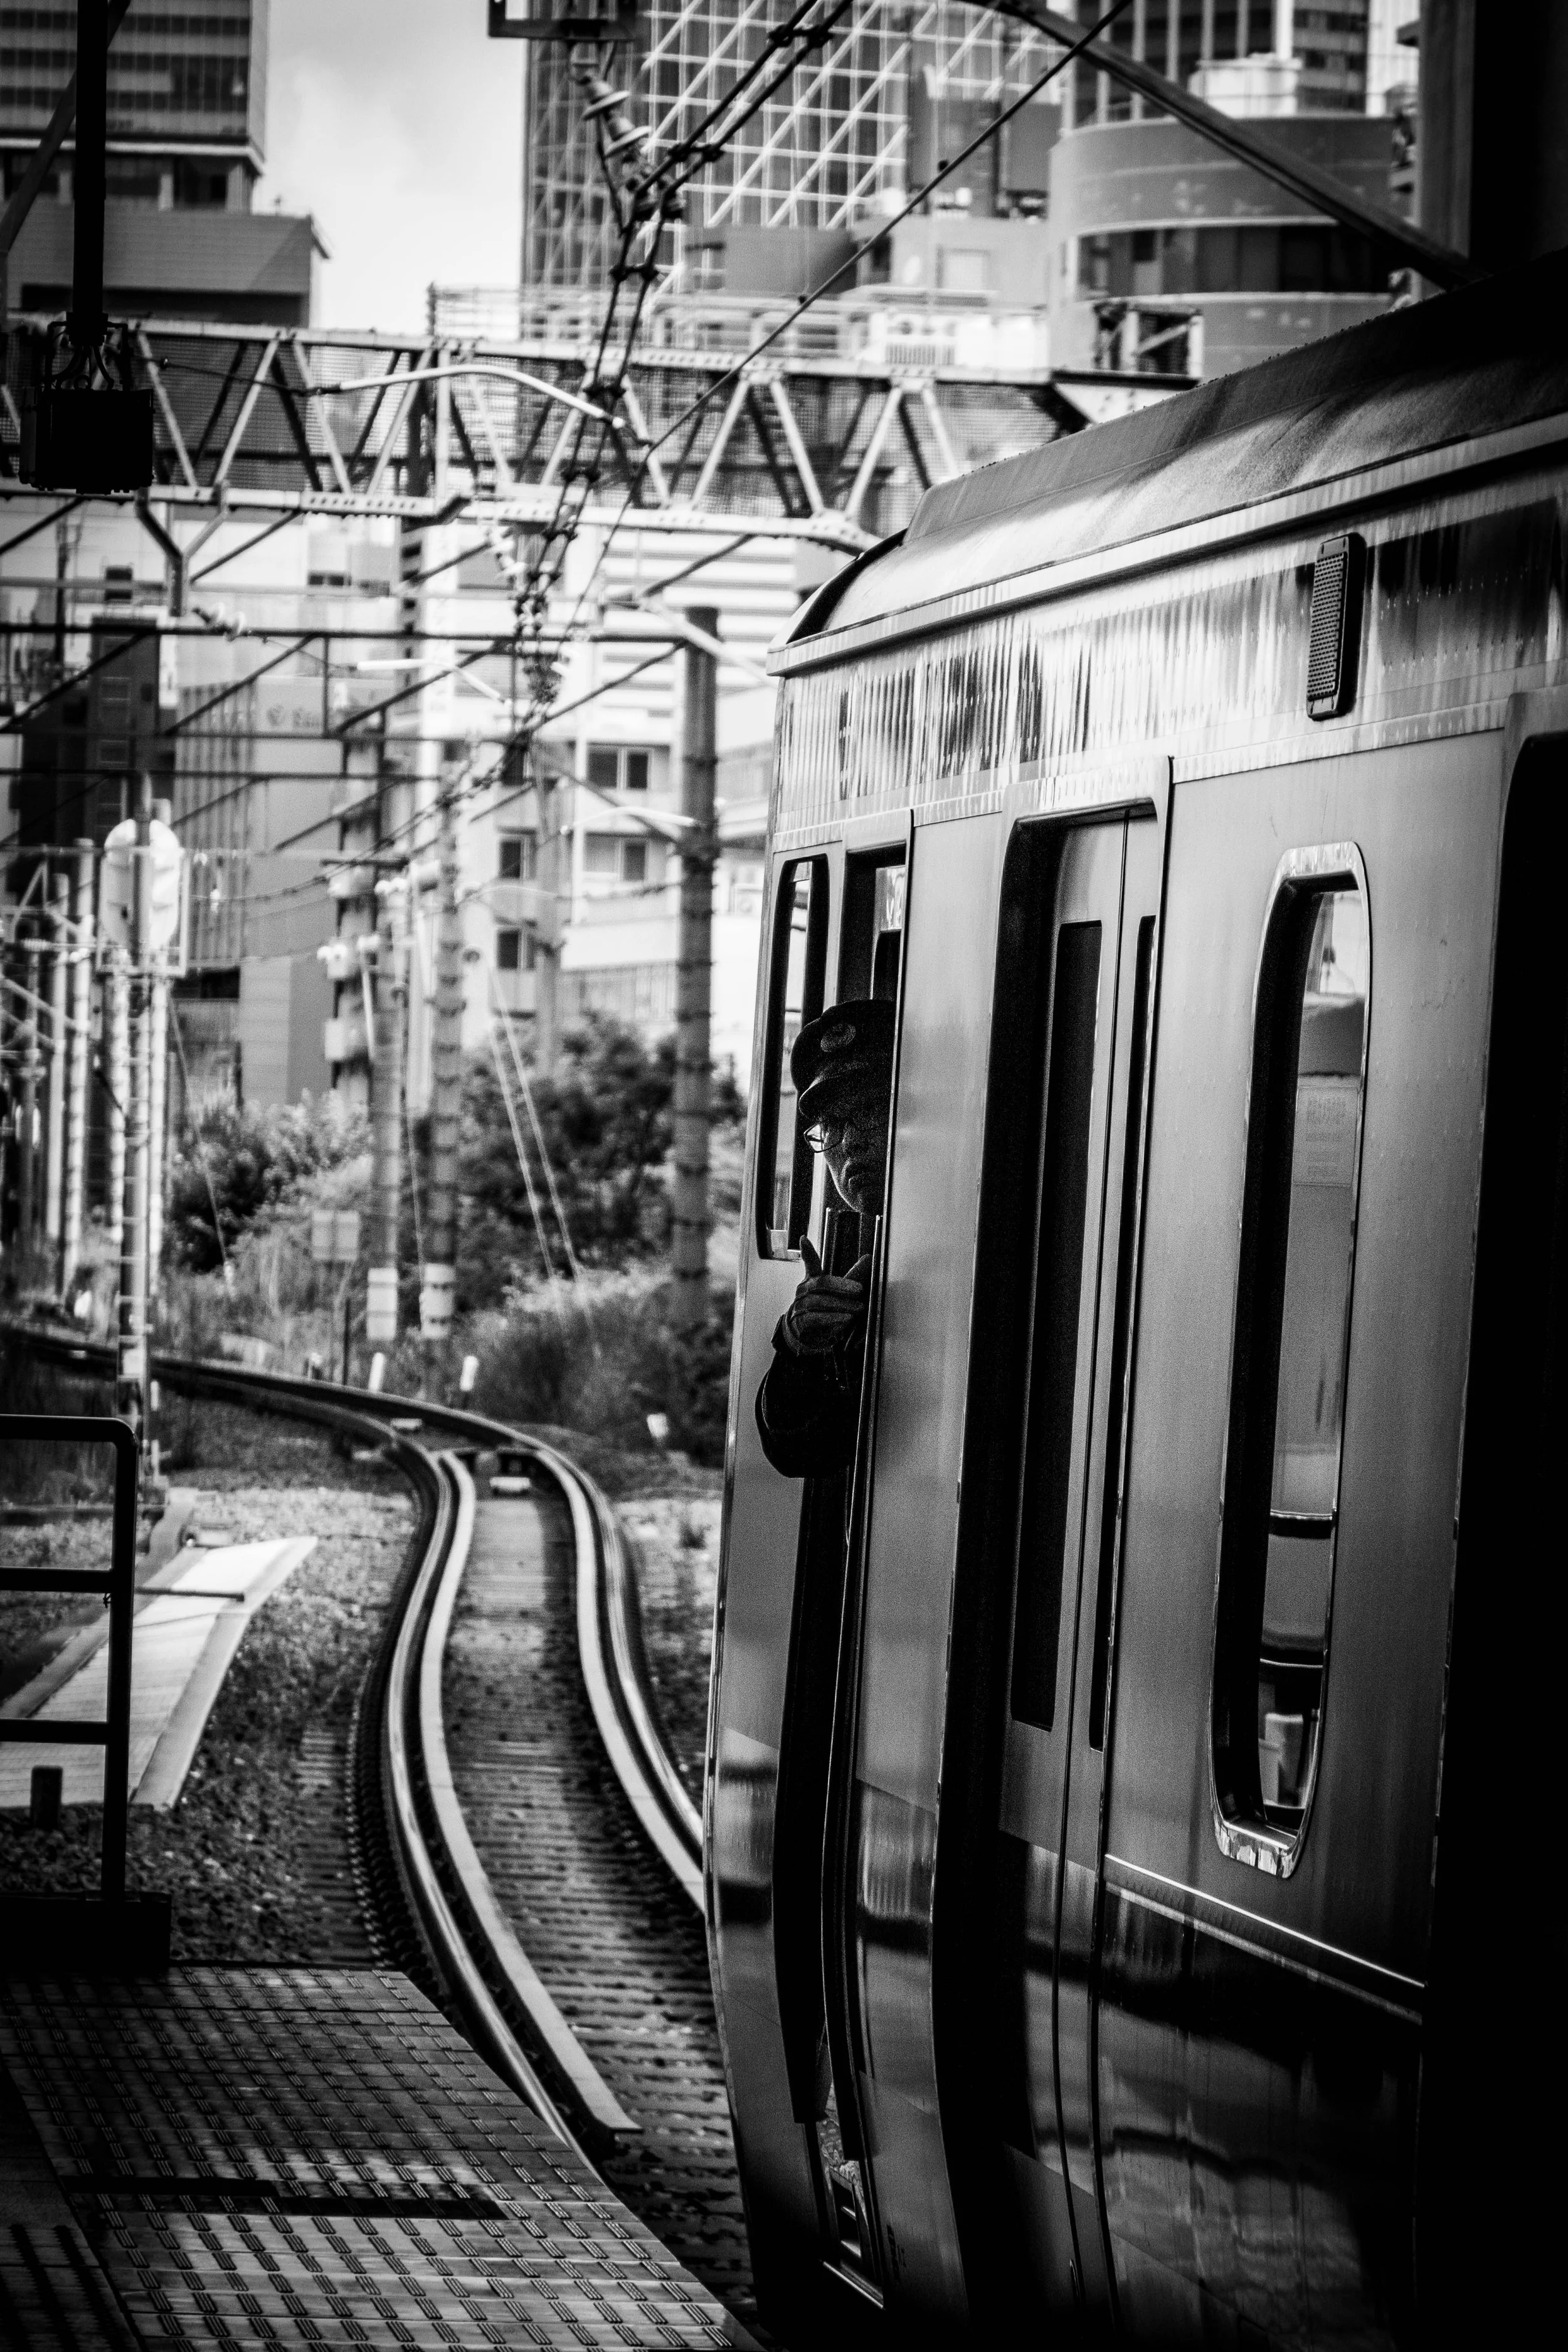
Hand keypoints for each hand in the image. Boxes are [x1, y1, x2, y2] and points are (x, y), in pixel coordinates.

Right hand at [782, 1240, 870, 1355]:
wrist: (805, 1333)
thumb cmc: (823, 1309)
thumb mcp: (838, 1292)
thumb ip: (853, 1276)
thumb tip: (869, 1258)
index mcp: (812, 1279)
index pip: (810, 1264)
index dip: (807, 1252)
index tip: (803, 1239)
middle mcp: (804, 1291)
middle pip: (822, 1283)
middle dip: (842, 1286)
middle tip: (860, 1290)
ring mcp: (800, 1306)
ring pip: (820, 1302)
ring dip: (841, 1305)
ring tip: (858, 1308)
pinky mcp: (800, 1322)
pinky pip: (815, 1319)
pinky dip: (832, 1319)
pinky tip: (845, 1320)